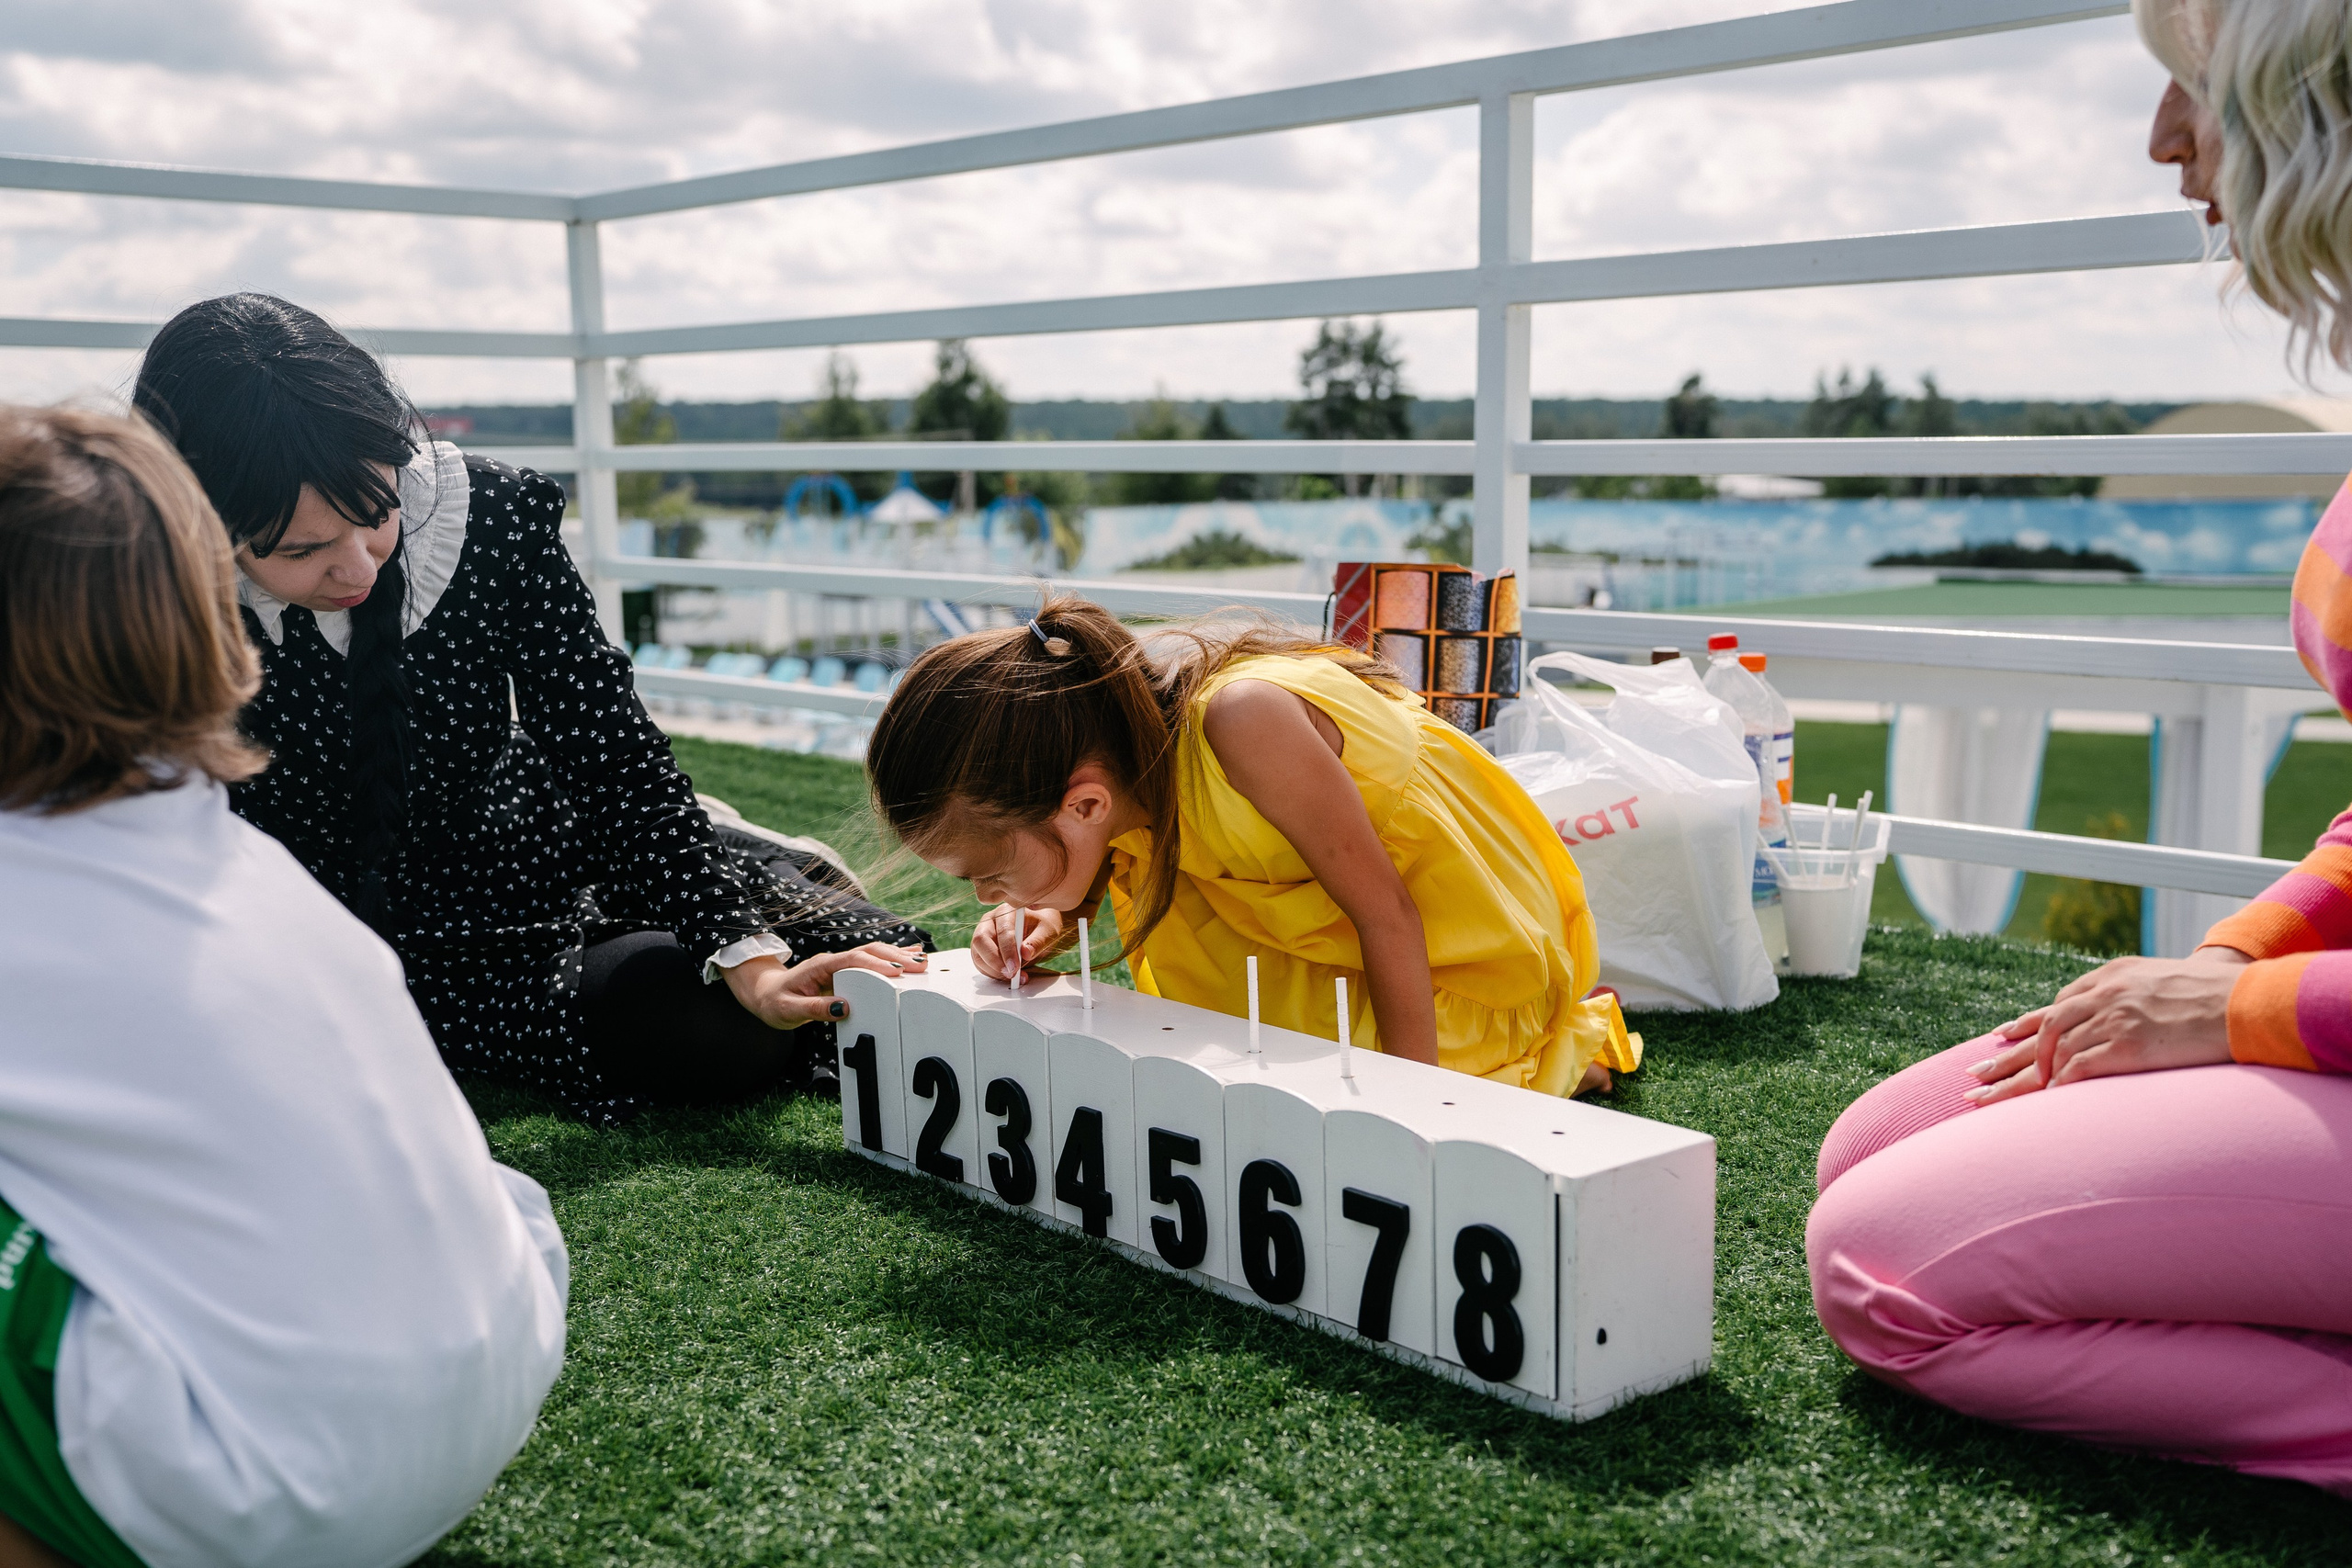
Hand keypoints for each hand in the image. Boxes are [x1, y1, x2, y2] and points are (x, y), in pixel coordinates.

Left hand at [721, 944, 926, 1029]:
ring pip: (873, 954)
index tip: (897, 973)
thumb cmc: (776, 1003)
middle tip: (920, 967)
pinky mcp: (845, 972)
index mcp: (821, 966)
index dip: (876, 964)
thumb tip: (845, 1008)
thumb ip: (815, 1009)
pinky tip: (910, 956)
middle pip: (869, 952)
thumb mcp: (789, 1010)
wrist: (766, 995)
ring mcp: (840, 965)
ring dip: (897, 956)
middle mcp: (833, 962)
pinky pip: (871, 962)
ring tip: (923, 961)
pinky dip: (891, 959)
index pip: (853, 960)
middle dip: (895, 957)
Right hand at [973, 904, 1063, 982]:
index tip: (1015, 967)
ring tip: (1014, 977)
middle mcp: (990, 921)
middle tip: (1011, 974)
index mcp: (1007, 912)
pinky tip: (1008, 975)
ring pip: (978, 955)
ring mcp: (982, 935)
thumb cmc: (1042, 929)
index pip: (1002, 931)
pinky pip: (980, 964)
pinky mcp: (981, 950)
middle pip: (981, 940)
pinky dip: (992, 973)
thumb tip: (1025, 952)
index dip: (1007, 951)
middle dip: (995, 961)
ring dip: (994, 970)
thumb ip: (1038, 942)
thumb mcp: (1048, 933)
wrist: (1038, 933)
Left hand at [1965, 945, 2248, 1104]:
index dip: (2027, 1025)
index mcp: (2111, 976)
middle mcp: (2105, 994)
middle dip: (2006, 1058)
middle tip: (1974, 1079)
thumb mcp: (2161, 980)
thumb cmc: (2214, 996)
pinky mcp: (2128, 1046)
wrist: (2248, 1002)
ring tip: (1992, 1102)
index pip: (2056, 1004)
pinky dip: (2057, 1086)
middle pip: (2042, 1030)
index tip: (2001, 1039)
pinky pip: (2079, 1069)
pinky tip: (2042, 1103)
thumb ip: (2130, 993)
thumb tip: (2114, 1016)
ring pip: (2052, 1054)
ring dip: (2021, 1082)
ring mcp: (2114, 1020)